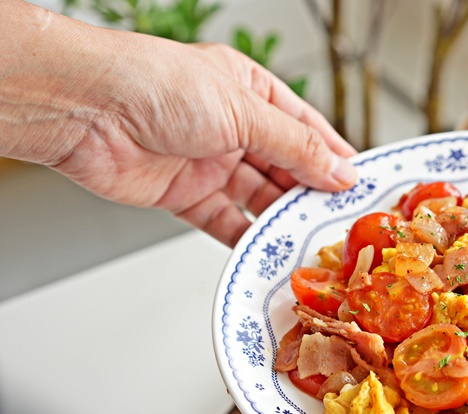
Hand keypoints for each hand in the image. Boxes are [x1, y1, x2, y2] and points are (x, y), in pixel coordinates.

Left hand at [1, 1, 356, 246]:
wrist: (86, 112)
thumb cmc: (157, 85)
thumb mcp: (245, 111)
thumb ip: (297, 147)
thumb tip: (340, 171)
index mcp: (249, 91)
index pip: (304, 127)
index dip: (332, 156)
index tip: (358, 184)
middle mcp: (230, 126)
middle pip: (284, 166)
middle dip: (310, 192)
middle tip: (339, 219)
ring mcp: (207, 161)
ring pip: (257, 197)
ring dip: (280, 217)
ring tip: (309, 238)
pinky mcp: (184, 194)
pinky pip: (223, 220)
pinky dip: (245, 237)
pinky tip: (266, 250)